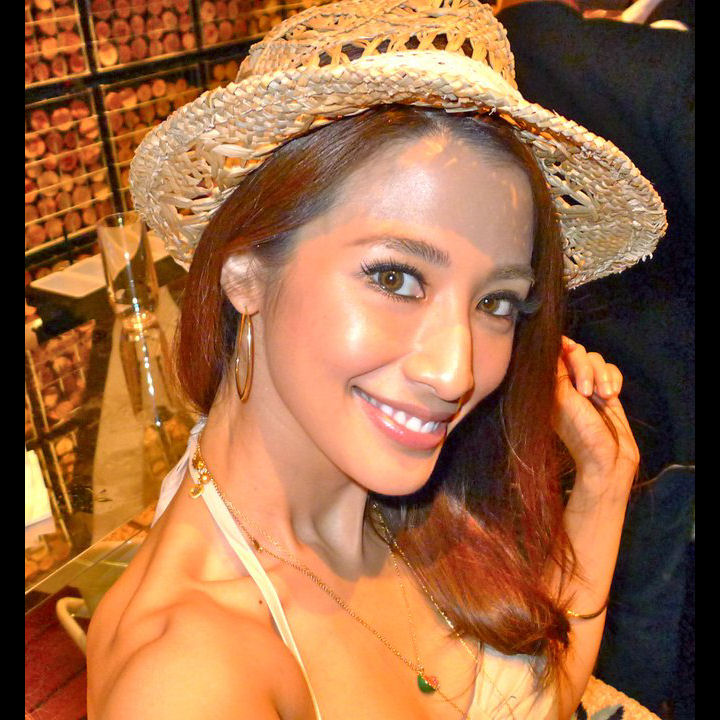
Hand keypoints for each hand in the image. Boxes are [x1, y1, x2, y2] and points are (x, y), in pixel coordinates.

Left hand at [553, 337, 638, 500]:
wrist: (608, 460)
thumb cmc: (581, 433)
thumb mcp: (564, 400)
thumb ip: (557, 371)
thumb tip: (550, 345)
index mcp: (549, 386)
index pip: (552, 353)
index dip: (561, 347)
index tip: (569, 351)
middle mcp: (566, 383)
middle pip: (576, 352)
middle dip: (585, 368)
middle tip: (587, 393)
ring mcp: (587, 386)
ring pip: (595, 359)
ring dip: (602, 376)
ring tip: (605, 396)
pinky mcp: (606, 390)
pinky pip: (611, 369)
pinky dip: (614, 378)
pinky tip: (613, 395)